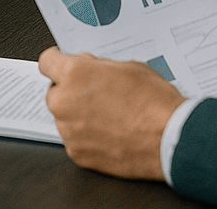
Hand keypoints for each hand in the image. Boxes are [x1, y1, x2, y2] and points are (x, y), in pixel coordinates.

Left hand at [38, 47, 182, 180]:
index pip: (47, 61)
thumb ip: (98, 66)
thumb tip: (89, 68)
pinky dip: (86, 137)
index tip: (62, 65)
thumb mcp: (127, 66)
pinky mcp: (77, 153)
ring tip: (108, 116)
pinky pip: (74, 139)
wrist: (169, 138)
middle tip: (95, 93)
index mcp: (75, 74)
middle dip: (70, 90)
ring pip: (63, 117)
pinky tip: (109, 133)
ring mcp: (69, 130)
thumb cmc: (153, 102)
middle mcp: (65, 102)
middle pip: (54, 91)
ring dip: (77, 115)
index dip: (58, 62)